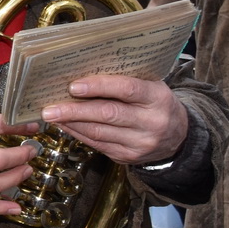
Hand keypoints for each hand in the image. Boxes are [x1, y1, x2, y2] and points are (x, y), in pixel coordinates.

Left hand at [41, 75, 189, 164]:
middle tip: (49, 107)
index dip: (99, 86)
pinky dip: (77, 134)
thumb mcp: (151, 87)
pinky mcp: (128, 156)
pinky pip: (97, 145)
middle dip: (74, 110)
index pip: (127, 89)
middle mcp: (151, 122)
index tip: (73, 86)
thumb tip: (82, 71)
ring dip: (70, 123)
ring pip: (98, 132)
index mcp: (158, 98)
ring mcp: (140, 142)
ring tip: (51, 114)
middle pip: (108, 114)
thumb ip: (124, 79)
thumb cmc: (156, 104)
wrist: (179, 137)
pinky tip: (65, 125)